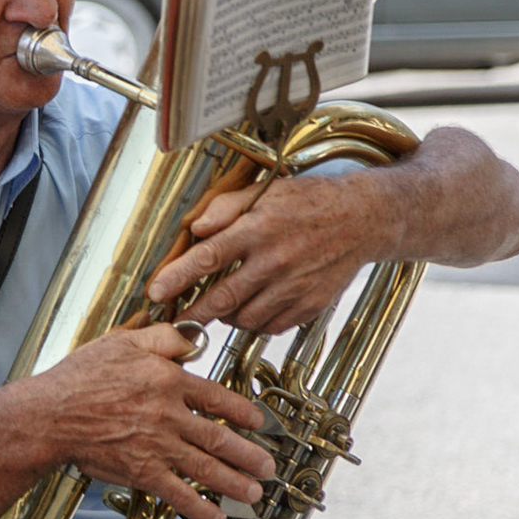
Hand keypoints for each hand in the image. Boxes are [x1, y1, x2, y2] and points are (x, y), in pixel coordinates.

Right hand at [25, 323, 275, 518]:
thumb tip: (191, 339)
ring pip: (206, 467)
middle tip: (267, 466)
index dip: (242, 411)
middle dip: (249, 455)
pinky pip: (177, 493)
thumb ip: (161, 338)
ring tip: (252, 493)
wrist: (50, 415)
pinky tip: (215, 516)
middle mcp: (168, 414)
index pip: (217, 397)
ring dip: (234, 482)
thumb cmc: (78, 378)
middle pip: (220, 437)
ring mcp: (156, 445)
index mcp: (167, 380)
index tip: (258, 422)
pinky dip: (199, 507)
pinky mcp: (141, 471)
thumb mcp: (122, 342)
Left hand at [146, 171, 395, 334]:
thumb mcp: (264, 191)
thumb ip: (225, 208)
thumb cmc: (308, 202)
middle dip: (193, 314)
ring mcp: (296, 287)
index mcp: (259, 229)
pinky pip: (271, 327)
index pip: (208, 257)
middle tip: (176, 321)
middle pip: (222, 298)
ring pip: (245, 318)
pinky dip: (254, 323)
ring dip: (225, 318)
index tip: (154, 292)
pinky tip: (250, 309)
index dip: (177, 278)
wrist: (364, 219)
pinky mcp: (311, 305)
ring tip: (219, 307)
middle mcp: (276, 261)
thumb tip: (194, 230)